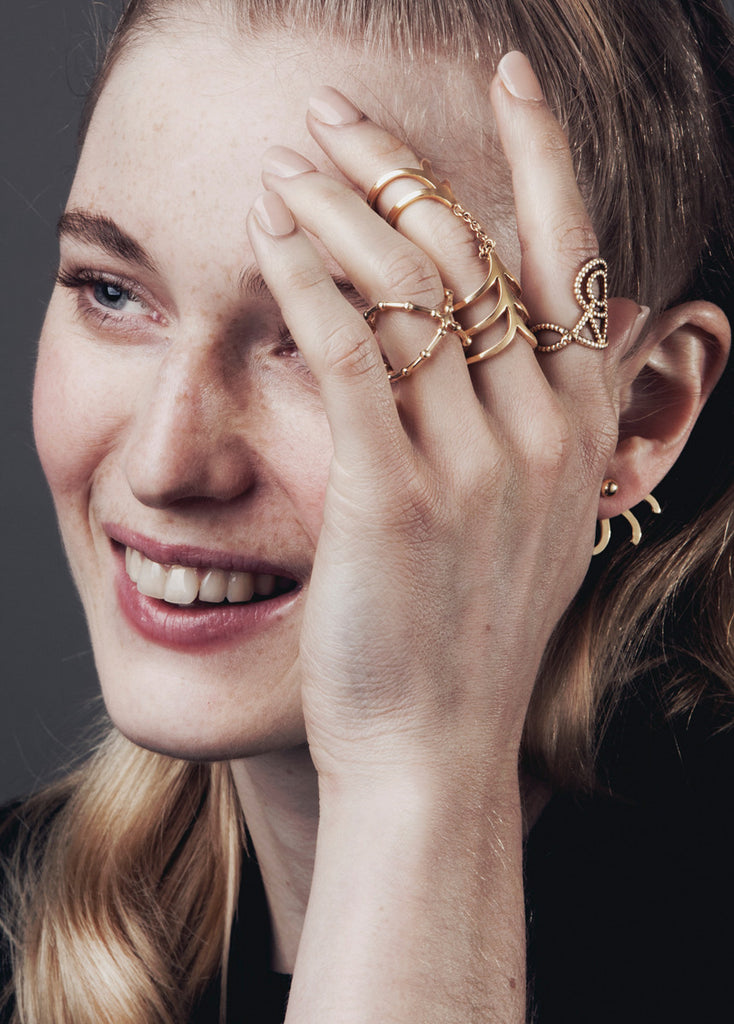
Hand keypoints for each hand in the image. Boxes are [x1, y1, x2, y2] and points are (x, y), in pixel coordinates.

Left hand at [246, 52, 643, 791]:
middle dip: (399, 169)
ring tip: (285, 164)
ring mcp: (474, 466)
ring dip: (338, 210)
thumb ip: (549, 424)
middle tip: (335, 117)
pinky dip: (306, 279)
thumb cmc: (471, 632)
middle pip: (469, 255)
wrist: (435, 745)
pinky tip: (269, 232)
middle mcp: (541, 434)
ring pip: (406, 290)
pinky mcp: (392, 498)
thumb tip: (556, 335)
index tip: (508, 78)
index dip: (542, 154)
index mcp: (582, 430)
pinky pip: (350, 354)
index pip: (569, 258)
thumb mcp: (540, 521)